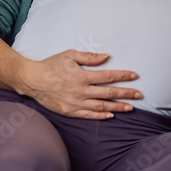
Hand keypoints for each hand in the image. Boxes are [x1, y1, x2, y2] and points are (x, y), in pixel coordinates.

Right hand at [20, 50, 141, 119]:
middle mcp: (81, 91)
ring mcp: (75, 103)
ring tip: (130, 107)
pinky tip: (110, 114)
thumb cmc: (51, 65)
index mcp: (82, 76)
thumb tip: (106, 57)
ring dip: (117, 107)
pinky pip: (88, 115)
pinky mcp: (69, 111)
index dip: (123, 76)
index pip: (108, 76)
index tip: (134, 76)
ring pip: (101, 106)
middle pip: (109, 93)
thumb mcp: (70, 55)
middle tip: (139, 95)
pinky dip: (101, 115)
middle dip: (126, 94)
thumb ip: (89, 57)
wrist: (32, 80)